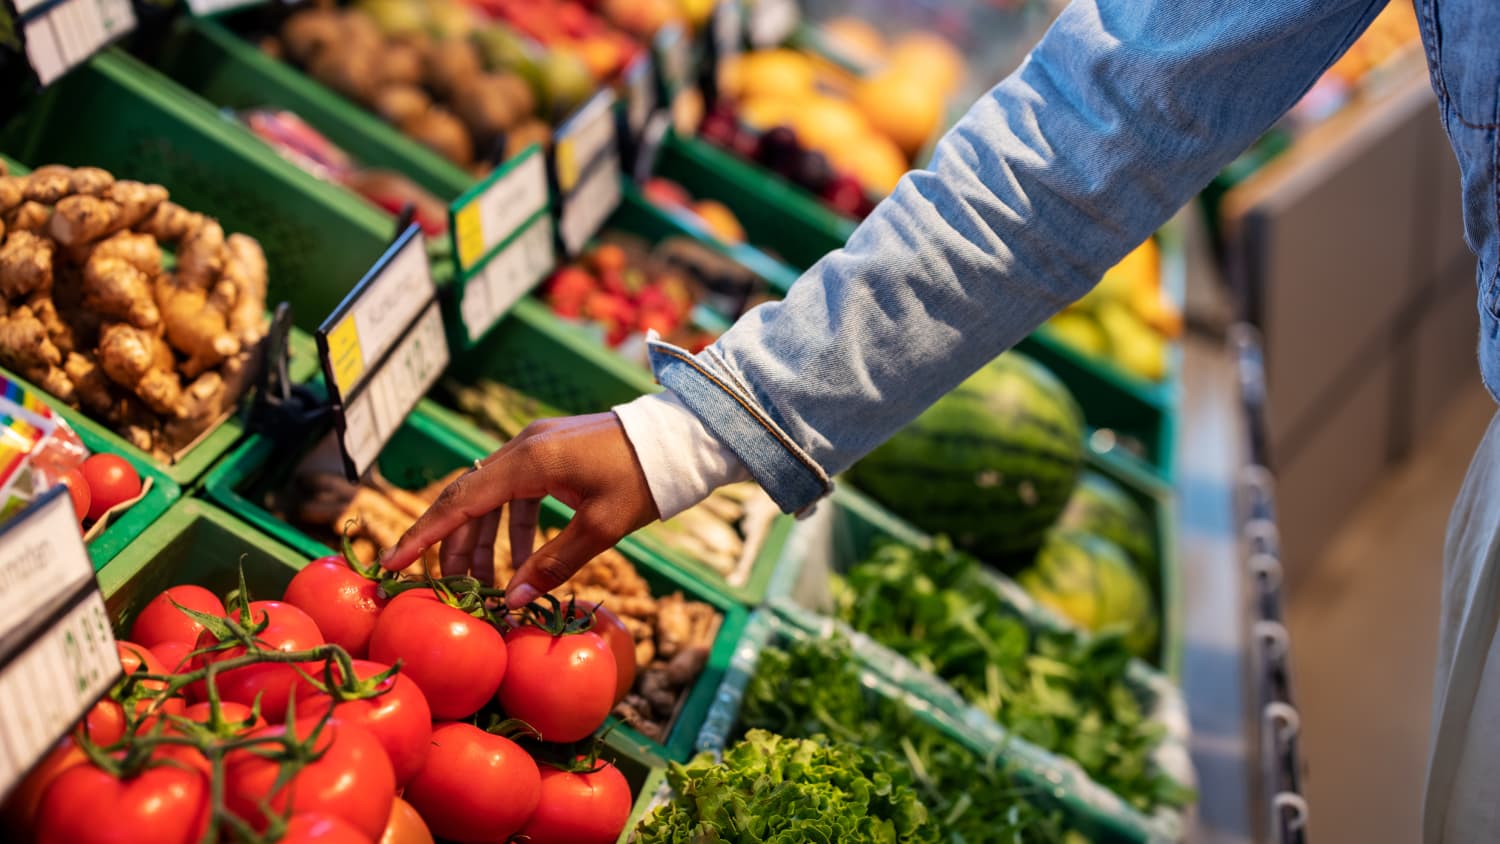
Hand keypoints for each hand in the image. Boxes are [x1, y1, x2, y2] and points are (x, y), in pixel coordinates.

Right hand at [378, 413, 659, 607]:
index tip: (393, 563)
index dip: (423, 535)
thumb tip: (514, 601)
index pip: (460, 501)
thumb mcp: (602, 529)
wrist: (680, 439)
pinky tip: (518, 561)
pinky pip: (515, 491)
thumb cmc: (643, 481)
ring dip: (482, 540)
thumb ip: (554, 564)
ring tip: (481, 584)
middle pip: (468, 500)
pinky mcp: (551, 452)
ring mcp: (536, 446)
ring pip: (491, 497)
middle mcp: (523, 447)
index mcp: (529, 461)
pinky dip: (511, 526)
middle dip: (451, 546)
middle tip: (444, 589)